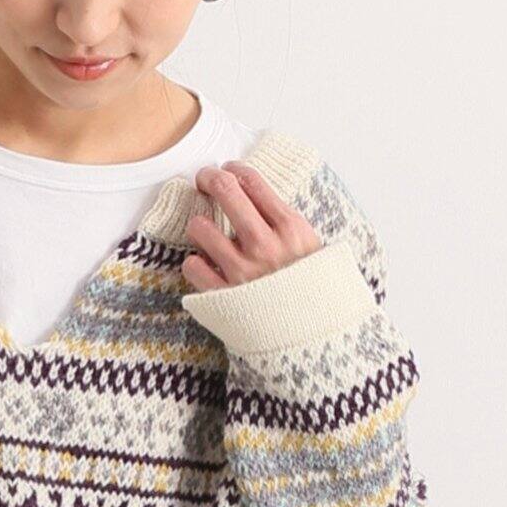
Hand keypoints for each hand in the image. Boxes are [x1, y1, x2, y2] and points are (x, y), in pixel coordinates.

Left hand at [182, 161, 323, 290]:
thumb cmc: (312, 288)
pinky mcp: (222, 296)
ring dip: (199, 225)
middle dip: (209, 178)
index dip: (234, 169)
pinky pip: (192, 266)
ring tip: (206, 231)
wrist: (315, 336)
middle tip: (205, 179)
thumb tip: (256, 194)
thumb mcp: (312, 247)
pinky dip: (194, 262)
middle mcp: (264, 246)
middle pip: (226, 192)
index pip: (253, 181)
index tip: (228, 170)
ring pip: (200, 227)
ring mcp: (241, 271)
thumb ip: (286, 221)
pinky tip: (205, 264)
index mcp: (290, 229)